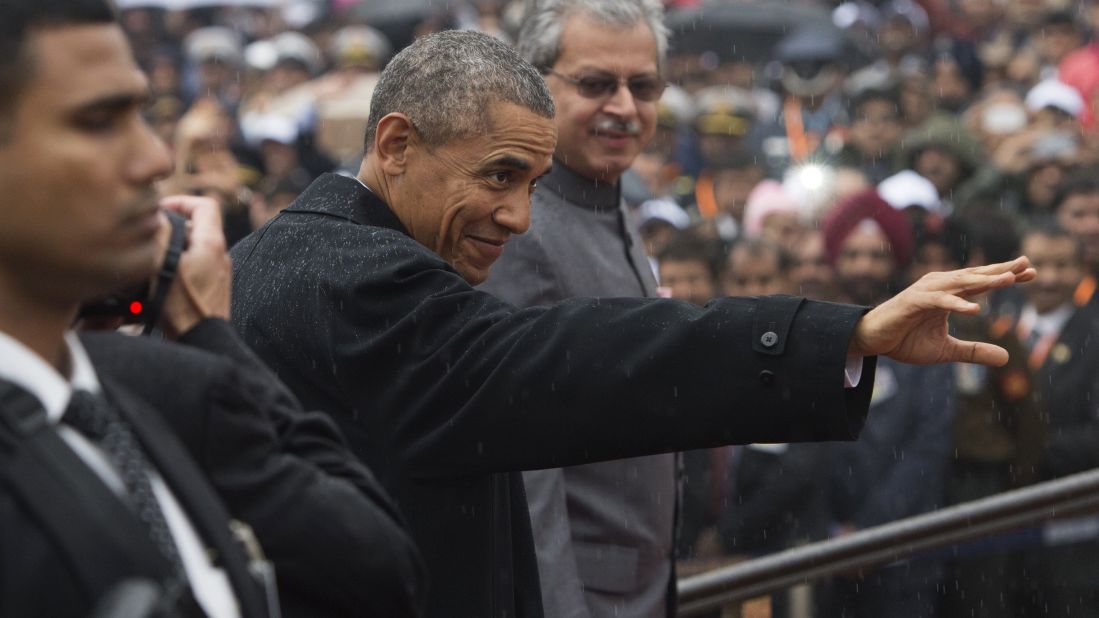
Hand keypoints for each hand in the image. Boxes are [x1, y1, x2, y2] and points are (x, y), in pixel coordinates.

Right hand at [157, 195, 230, 338]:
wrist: (201, 340)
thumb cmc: (182, 305)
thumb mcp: (163, 263)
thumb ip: (161, 234)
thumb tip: (156, 215)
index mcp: (213, 243)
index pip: (205, 205)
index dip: (182, 201)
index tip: (161, 210)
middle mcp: (221, 255)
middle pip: (197, 226)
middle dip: (172, 226)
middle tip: (150, 234)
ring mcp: (218, 272)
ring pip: (194, 247)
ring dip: (173, 247)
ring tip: (151, 257)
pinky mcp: (212, 288)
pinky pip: (195, 266)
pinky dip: (178, 265)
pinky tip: (159, 278)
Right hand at [848, 257, 1035, 365]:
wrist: (872, 341)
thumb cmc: (905, 340)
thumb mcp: (946, 350)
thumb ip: (974, 352)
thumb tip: (1007, 359)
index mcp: (948, 294)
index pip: (981, 282)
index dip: (1005, 278)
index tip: (1032, 273)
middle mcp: (939, 287)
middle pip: (975, 275)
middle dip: (1001, 270)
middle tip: (1027, 263)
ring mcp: (926, 292)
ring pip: (960, 283)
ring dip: (984, 281)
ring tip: (1009, 279)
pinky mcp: (913, 302)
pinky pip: (939, 301)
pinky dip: (956, 303)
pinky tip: (975, 309)